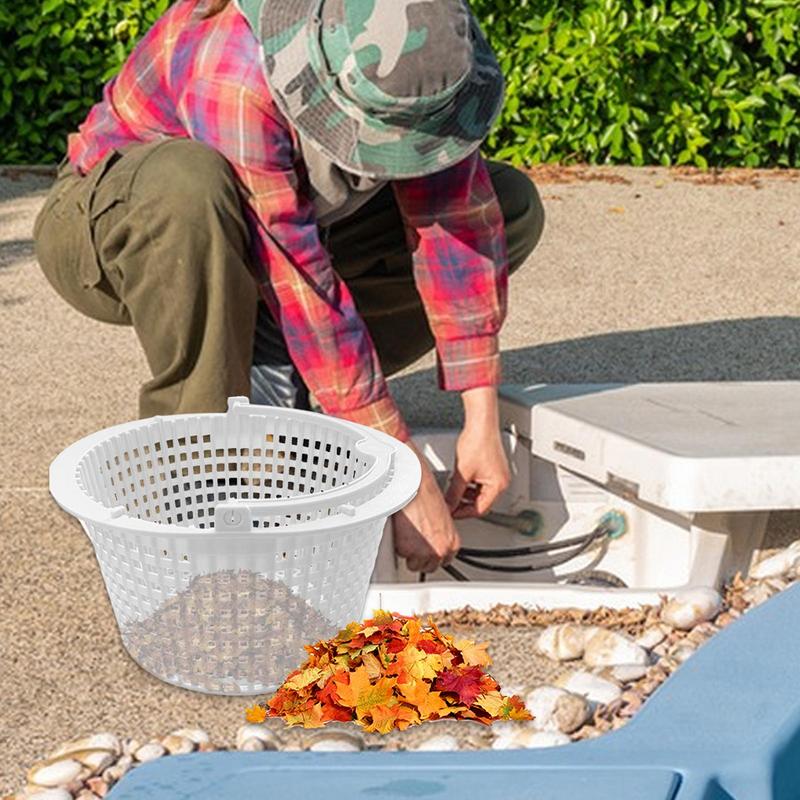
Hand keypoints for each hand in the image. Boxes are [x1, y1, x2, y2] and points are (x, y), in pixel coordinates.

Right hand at [393, 441, 460, 572]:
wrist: (414, 487)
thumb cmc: (426, 496)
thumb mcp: (442, 519)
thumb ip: (440, 535)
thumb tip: (433, 542)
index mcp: (453, 542)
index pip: (445, 561)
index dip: (433, 554)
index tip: (427, 549)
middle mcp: (441, 549)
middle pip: (430, 566)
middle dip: (421, 556)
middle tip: (415, 541)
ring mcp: (425, 552)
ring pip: (414, 565)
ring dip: (409, 553)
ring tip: (408, 534)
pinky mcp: (408, 550)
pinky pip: (401, 555)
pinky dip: (399, 545)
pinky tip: (402, 531)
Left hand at [445, 387, 510, 518]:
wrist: (481, 424)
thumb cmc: (477, 442)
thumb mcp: (462, 473)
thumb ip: (454, 493)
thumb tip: (449, 504)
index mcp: (498, 485)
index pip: (480, 509)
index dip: (463, 512)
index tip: (452, 513)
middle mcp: (502, 481)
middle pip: (481, 502)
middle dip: (465, 503)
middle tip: (451, 504)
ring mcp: (498, 474)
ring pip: (481, 493)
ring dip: (467, 495)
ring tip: (454, 492)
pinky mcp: (494, 467)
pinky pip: (482, 483)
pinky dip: (471, 485)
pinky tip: (461, 481)